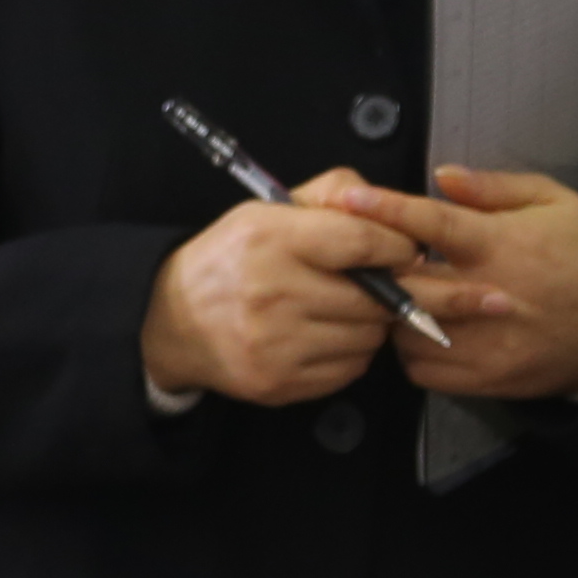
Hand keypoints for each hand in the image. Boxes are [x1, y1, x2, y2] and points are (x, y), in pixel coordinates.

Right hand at [144, 196, 415, 406]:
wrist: (171, 321)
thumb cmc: (230, 260)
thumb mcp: (266, 209)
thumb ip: (329, 194)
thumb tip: (387, 210)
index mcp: (270, 237)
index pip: (361, 241)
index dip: (396, 246)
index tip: (405, 250)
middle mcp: (273, 292)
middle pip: (374, 298)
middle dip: (388, 290)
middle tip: (379, 284)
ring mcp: (276, 344)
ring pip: (367, 338)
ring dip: (370, 324)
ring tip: (345, 309)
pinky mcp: (279, 383)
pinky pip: (349, 370)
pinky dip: (350, 354)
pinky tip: (327, 337)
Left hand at [327, 167, 577, 402]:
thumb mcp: (555, 202)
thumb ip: (495, 188)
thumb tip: (441, 176)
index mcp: (500, 245)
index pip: (433, 224)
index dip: (388, 210)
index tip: (349, 199)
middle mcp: (484, 297)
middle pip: (406, 283)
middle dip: (375, 270)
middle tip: (360, 259)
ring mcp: (482, 344)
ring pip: (404, 332)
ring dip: (392, 312)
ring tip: (398, 295)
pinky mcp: (483, 379)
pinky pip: (421, 370)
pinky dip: (410, 351)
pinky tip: (420, 330)